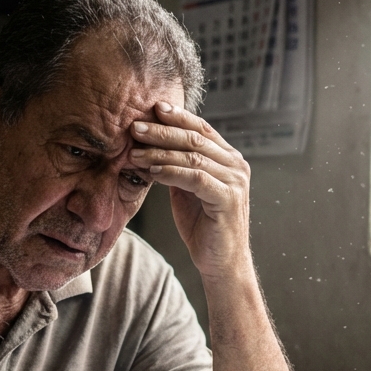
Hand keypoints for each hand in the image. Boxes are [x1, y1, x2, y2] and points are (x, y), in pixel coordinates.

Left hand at [130, 102, 252, 280]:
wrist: (221, 262)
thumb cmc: (203, 226)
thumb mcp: (187, 189)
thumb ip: (178, 166)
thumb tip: (152, 146)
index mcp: (228, 158)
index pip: (201, 129)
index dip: (177, 116)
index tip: (153, 108)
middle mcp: (236, 165)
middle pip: (195, 138)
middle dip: (162, 131)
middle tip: (135, 127)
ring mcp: (235, 181)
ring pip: (193, 156)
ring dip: (160, 152)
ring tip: (134, 151)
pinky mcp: (228, 198)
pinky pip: (195, 178)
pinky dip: (171, 171)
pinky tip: (152, 170)